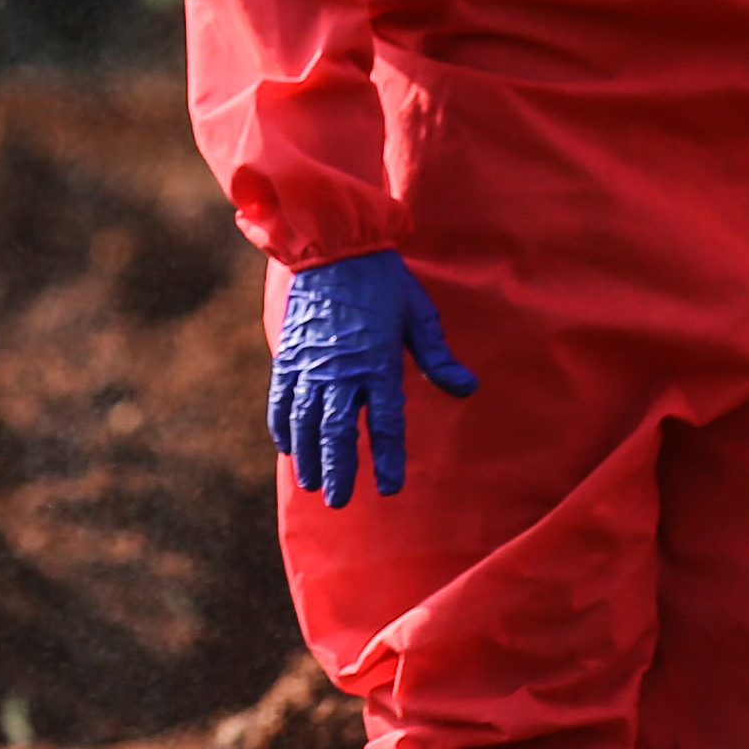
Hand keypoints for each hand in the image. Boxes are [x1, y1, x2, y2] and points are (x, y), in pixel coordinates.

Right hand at [270, 248, 476, 505]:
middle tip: (339, 501)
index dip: (387, 458)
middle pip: (337, 431)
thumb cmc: (384, 282)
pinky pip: (281, 399)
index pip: (384, 422)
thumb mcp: (419, 314)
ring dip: (307, 456)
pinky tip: (287, 447)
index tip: (389, 488)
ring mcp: (309, 364)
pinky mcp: (288, 356)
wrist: (334, 248)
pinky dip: (282, 426)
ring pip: (305, 421)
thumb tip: (467, 388)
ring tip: (311, 484)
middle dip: (338, 469)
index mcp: (377, 362)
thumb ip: (438, 357)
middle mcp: (340, 370)